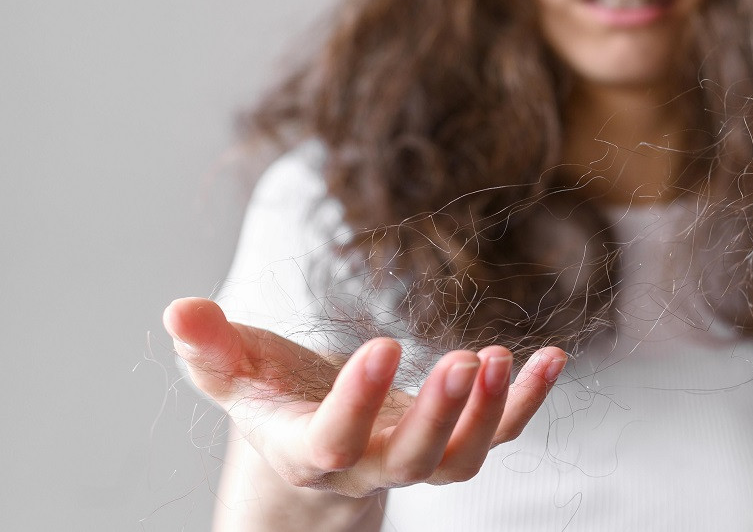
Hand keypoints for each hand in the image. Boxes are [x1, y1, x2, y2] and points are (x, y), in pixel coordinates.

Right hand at [163, 297, 565, 497]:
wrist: (315, 439)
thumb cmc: (273, 399)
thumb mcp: (236, 373)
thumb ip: (210, 349)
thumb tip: (177, 310)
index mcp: (309, 450)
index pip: (333, 440)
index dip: (358, 403)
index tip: (384, 345)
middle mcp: (368, 466)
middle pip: (411, 461)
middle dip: (440, 416)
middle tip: (465, 361)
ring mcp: (417, 459)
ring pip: (460, 459)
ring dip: (488, 413)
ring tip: (502, 357)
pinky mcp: (454, 441)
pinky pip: (501, 433)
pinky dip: (528, 401)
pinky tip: (552, 358)